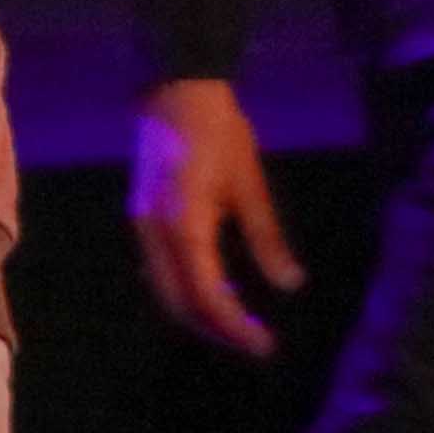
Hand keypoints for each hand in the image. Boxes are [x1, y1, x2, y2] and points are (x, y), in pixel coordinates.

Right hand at [129, 78, 303, 355]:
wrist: (175, 87)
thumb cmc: (220, 129)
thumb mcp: (250, 182)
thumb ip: (267, 237)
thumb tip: (290, 285)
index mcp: (184, 224)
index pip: (207, 295)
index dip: (235, 327)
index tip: (266, 345)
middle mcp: (155, 233)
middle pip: (180, 304)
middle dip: (217, 330)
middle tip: (257, 344)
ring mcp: (143, 226)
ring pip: (167, 291)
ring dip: (201, 315)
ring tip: (241, 327)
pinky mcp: (143, 219)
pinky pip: (163, 272)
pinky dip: (189, 292)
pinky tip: (219, 295)